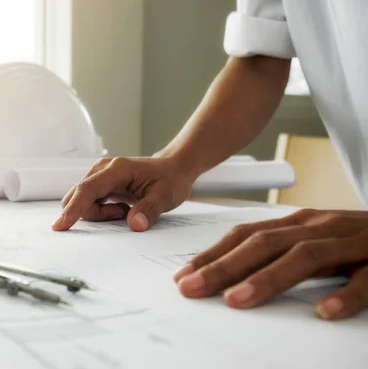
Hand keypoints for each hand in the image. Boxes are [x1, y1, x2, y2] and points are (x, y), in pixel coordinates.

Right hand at [51, 156, 195, 231]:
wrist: (173, 168)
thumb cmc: (170, 180)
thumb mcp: (166, 196)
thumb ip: (149, 210)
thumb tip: (134, 225)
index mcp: (117, 169)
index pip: (88, 190)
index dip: (73, 209)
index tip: (60, 226)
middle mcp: (102, 169)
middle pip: (79, 197)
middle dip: (95, 214)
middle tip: (123, 213)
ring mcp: (99, 175)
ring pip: (83, 201)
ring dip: (100, 213)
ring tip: (125, 210)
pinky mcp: (99, 183)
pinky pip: (89, 202)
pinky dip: (101, 211)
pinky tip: (121, 208)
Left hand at [173, 208, 367, 319]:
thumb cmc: (357, 240)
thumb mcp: (313, 240)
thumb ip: (279, 253)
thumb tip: (232, 276)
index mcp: (299, 223)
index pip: (247, 235)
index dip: (213, 255)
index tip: (184, 276)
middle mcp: (319, 227)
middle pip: (264, 244)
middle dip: (223, 266)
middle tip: (192, 288)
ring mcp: (351, 243)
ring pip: (305, 256)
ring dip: (267, 278)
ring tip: (237, 300)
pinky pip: (364, 279)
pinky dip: (343, 294)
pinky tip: (323, 310)